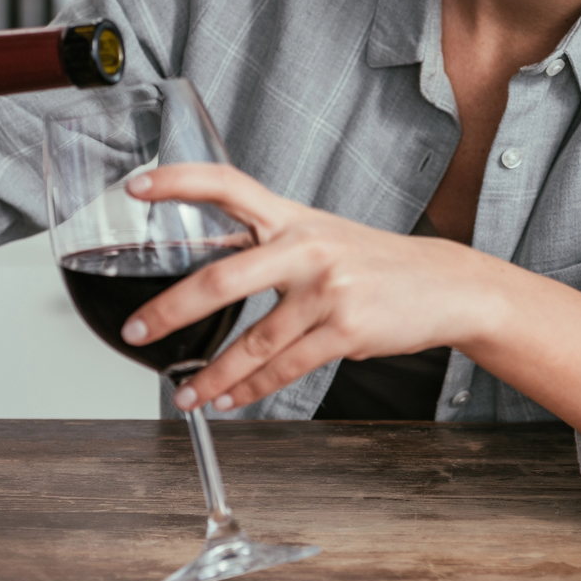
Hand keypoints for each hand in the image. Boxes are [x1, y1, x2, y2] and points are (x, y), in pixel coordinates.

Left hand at [120, 164, 506, 413]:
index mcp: (291, 217)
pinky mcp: (346, 330)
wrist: (444, 284)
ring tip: (184, 393)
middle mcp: (306, 247)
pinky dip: (251, 389)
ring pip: (253, 341)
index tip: (136, 188)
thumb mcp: (320, 235)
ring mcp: (328, 289)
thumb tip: (207, 273)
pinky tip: (230, 399)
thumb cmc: (372, 262)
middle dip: (172, 309)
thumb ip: (268, 244)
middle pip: (223, 278)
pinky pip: (285, 368)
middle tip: (137, 330)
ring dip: (212, 377)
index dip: (179, 181)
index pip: (227, 184)